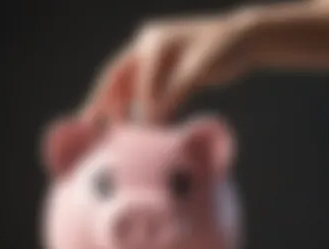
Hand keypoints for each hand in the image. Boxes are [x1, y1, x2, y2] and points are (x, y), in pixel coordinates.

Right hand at [80, 9, 258, 123]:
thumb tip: (153, 118)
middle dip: (102, 102)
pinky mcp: (162, 73)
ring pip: (126, 86)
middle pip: (117, 78)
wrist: (241, 40)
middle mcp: (147, 48)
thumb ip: (175, 91)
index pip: (137, 75)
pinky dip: (133, 108)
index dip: (135, 102)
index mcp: (154, 41)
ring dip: (114, 107)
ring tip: (101, 128)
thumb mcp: (199, 68)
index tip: (135, 128)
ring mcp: (153, 61)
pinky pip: (141, 92)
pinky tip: (128, 122)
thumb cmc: (224, 49)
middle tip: (87, 125)